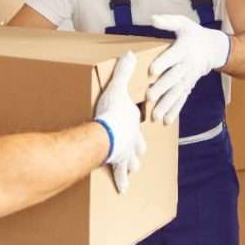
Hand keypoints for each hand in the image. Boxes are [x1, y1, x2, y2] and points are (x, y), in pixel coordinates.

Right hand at [94, 51, 147, 193]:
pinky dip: (122, 181)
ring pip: (132, 159)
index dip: (134, 120)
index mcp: (132, 119)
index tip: (134, 121)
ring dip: (132, 163)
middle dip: (138, 147)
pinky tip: (123, 190)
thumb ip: (123, 72)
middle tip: (138, 151)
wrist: (106, 134)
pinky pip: (120, 175)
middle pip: (137, 143)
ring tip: (133, 169)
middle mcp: (133, 137)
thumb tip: (130, 54)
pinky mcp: (117, 163)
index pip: (135, 119)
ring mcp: (126, 152)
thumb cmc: (110, 112)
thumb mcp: (116, 87)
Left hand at [147, 14, 230, 124]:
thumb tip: (152, 18)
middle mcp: (186, 66)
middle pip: (174, 78)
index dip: (163, 62)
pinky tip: (166, 122)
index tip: (152, 70)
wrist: (213, 48)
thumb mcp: (183, 23)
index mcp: (184, 49)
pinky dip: (175, 111)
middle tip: (149, 97)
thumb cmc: (194, 34)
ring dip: (167, 105)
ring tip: (156, 116)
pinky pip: (182, 100)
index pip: (173, 56)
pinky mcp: (188, 86)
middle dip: (162, 88)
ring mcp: (188, 78)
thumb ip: (168, 21)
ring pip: (177, 93)